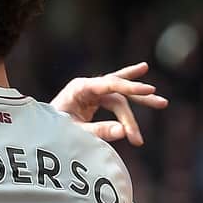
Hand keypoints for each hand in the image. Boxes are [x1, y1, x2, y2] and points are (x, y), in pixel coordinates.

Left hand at [50, 62, 166, 145]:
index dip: (130, 87)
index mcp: (80, 88)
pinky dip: (129, 87)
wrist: (40, 131)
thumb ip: (98, 131)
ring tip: (162, 102)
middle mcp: (88, 86)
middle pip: (118, 94)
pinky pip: (116, 93)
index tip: (149, 90)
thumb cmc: (53, 131)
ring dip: (140, 100)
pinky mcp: (95, 98)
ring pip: (121, 93)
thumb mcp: (75, 133)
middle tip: (147, 124)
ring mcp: (92, 91)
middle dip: (133, 110)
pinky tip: (144, 68)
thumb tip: (125, 131)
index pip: (110, 85)